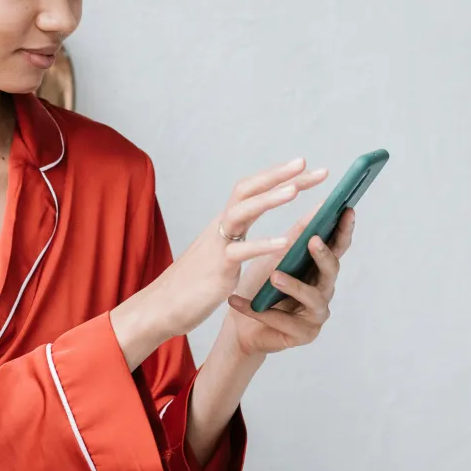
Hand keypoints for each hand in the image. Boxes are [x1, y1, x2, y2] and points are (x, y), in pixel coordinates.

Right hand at [111, 158, 326, 368]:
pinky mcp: (217, 269)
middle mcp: (221, 227)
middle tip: (307, 164)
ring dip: (268, 199)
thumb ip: (240, 237)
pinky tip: (284, 243)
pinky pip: (240, 252)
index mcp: (225, 223)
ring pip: (241, 213)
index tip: (304, 166)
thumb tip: (264, 228)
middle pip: (248, 190)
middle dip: (277, 175)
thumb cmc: (195, 282)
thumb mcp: (222, 252)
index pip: (252, 189)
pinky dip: (262, 245)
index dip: (277, 176)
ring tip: (295, 190)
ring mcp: (218, 246)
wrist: (163, 306)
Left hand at [225, 206, 355, 354]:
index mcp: (320, 269)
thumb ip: (296, 237)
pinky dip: (257, 310)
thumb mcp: (276, 257)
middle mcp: (324, 291)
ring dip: (293, 286)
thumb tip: (317, 206)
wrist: (243, 326)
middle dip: (323, 255)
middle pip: (331, 271)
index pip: (338, 247)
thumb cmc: (262, 288)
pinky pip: (281, 321)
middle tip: (313, 240)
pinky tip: (236, 300)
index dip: (344, 230)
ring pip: (311, 298)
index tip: (347, 209)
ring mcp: (316, 314)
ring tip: (275, 277)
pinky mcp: (303, 335)